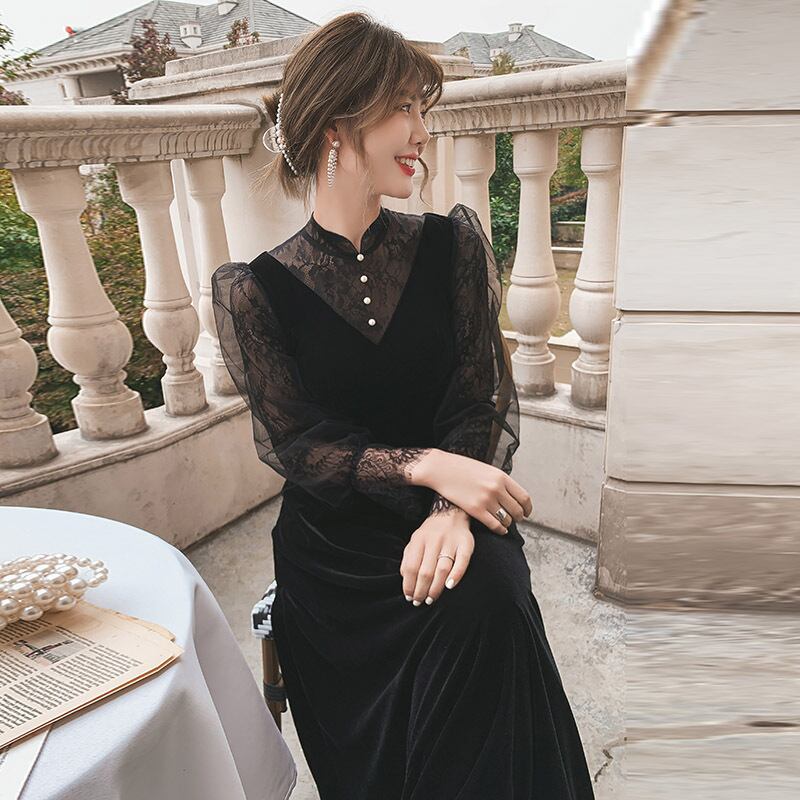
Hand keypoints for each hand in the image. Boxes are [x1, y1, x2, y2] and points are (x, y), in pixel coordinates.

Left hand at [400, 509, 473, 604]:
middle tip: (419, 601)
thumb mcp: (415, 540)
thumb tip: (404, 578)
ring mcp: (451, 542)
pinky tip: (449, 586)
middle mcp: (434, 540)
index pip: (411, 567)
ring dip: (436, 588)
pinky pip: (462, 562)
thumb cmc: (431, 533)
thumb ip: (408, 557)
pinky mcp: (466, 544)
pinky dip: (456, 575)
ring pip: (442, 569)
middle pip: (426, 571)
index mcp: (419, 539)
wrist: (452, 512)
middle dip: (421, 590)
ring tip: (430, 599)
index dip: (409, 584)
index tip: (409, 596)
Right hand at [415, 449, 532, 534]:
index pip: (524, 497)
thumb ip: (500, 482)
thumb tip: (512, 497)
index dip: (527, 508)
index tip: (526, 512)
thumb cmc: (461, 468)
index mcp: (501, 477)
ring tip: (504, 522)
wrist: (441, 469)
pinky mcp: (475, 510)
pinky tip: (499, 529)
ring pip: (507, 519)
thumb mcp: (486, 470)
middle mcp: (496, 488)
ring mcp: (486, 500)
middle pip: (517, 510)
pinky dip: (500, 529)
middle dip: (518, 517)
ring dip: (508, 523)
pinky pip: (495, 525)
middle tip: (515, 519)